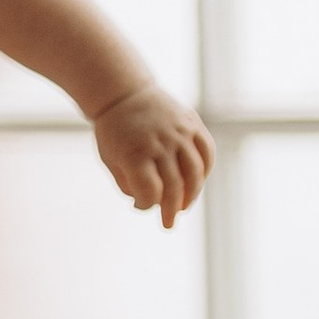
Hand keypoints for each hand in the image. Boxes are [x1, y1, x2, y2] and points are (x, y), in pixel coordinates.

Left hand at [93, 83, 212, 227]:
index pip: (150, 190)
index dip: (146, 204)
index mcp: (135, 152)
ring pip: (195, 171)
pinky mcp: (192, 123)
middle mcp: (160, 142)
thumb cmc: (115, 133)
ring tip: (183, 207)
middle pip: (174, 185)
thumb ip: (129, 184)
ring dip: (192, 194)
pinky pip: (207, 152)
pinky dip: (205, 171)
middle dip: (170, 210)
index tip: (140, 205)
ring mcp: (179, 131)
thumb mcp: (111, 160)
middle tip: (168, 224)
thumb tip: (152, 204)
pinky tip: (196, 183)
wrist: (125, 94)